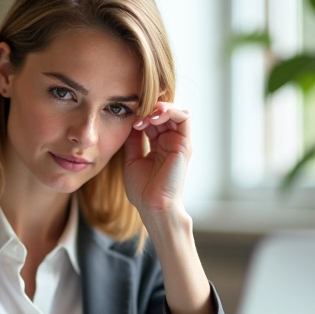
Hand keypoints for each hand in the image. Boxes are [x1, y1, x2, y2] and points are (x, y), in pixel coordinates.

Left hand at [123, 102, 190, 220]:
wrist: (152, 205)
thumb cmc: (143, 190)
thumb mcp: (132, 159)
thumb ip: (133, 140)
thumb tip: (130, 122)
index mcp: (159, 145)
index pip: (153, 120)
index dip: (142, 115)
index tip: (129, 119)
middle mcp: (171, 142)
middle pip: (165, 113)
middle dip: (150, 108)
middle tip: (137, 113)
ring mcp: (179, 142)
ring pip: (176, 111)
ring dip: (160, 108)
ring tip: (146, 115)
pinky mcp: (185, 144)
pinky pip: (184, 117)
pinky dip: (170, 111)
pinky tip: (154, 117)